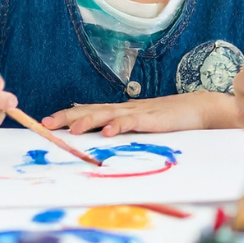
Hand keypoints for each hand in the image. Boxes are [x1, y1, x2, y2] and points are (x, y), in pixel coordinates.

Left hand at [43, 90, 234, 136]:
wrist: (198, 109)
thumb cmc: (169, 118)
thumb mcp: (141, 123)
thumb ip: (122, 126)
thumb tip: (100, 134)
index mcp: (121, 110)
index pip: (88, 110)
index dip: (66, 114)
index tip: (45, 121)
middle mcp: (125, 108)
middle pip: (91, 109)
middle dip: (67, 116)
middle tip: (46, 124)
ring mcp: (138, 112)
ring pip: (107, 114)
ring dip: (87, 120)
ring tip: (71, 130)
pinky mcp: (152, 119)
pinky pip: (132, 122)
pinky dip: (118, 126)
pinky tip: (108, 132)